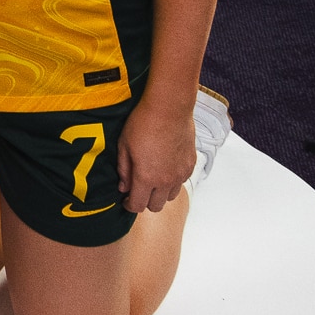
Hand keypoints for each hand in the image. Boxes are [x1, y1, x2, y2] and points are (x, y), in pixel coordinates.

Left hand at [116, 92, 196, 213]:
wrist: (169, 108)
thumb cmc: (144, 122)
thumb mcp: (124, 145)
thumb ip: (124, 169)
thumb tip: (124, 186)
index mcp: (146, 177)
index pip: (138, 206)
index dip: (129, 205)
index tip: (126, 199)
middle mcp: (165, 181)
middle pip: (156, 206)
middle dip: (145, 201)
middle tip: (138, 189)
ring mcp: (180, 174)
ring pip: (170, 196)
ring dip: (160, 193)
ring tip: (153, 179)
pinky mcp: (190, 165)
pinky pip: (181, 182)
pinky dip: (173, 181)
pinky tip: (165, 168)